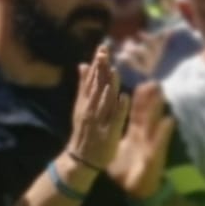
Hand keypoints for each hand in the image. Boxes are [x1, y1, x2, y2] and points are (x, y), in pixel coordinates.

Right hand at [65, 45, 128, 170]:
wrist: (81, 158)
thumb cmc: (84, 130)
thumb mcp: (81, 106)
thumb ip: (84, 85)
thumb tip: (84, 64)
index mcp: (86, 101)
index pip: (92, 79)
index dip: (97, 63)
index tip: (102, 47)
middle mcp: (91, 108)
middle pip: (97, 86)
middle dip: (101, 69)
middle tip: (105, 51)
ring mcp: (99, 120)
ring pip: (105, 101)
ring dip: (109, 86)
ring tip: (114, 70)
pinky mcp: (109, 132)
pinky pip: (115, 119)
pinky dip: (119, 108)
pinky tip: (124, 97)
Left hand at [108, 81, 176, 201]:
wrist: (135, 190)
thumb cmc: (126, 170)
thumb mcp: (116, 148)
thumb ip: (115, 133)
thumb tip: (106, 121)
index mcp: (135, 133)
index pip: (135, 111)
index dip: (137, 97)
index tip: (140, 82)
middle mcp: (144, 135)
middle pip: (147, 113)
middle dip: (150, 98)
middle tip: (154, 81)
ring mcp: (150, 145)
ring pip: (154, 123)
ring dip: (158, 109)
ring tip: (162, 94)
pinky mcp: (154, 156)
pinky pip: (159, 142)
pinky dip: (164, 131)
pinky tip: (169, 120)